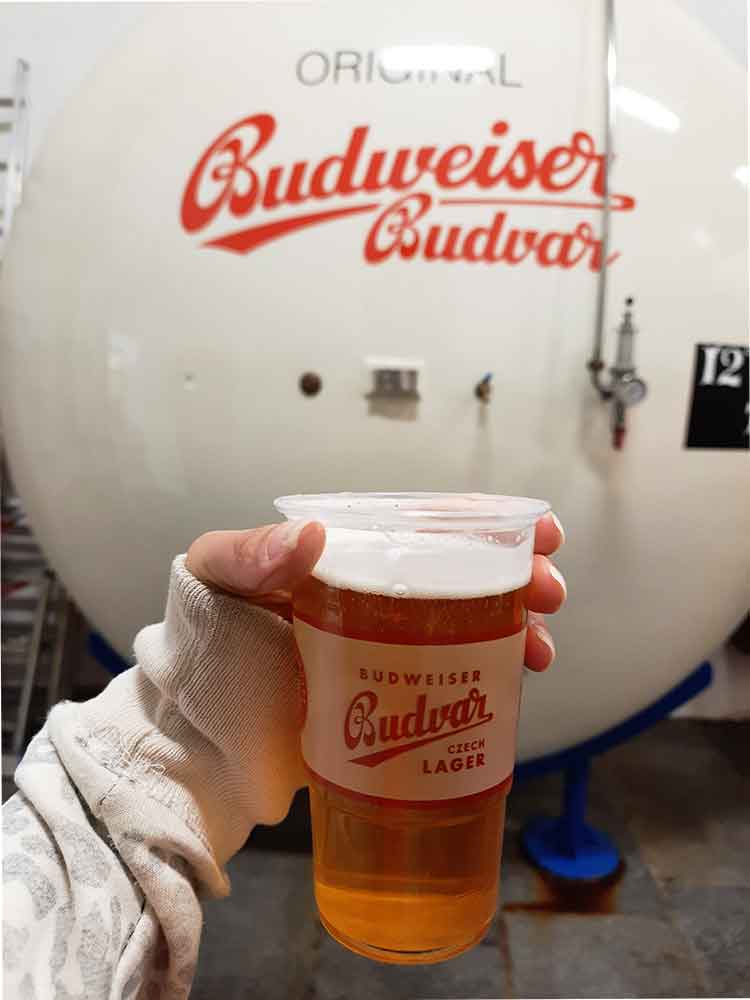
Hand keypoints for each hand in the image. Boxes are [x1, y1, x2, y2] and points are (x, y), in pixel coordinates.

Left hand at [185, 514, 565, 670]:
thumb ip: (251, 555)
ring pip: (470, 627)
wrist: (197, 730)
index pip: (426, 526)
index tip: (538, 530)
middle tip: (549, 593)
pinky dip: (491, 680)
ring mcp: (388, 649)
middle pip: (464, 575)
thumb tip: (312, 537)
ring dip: (516, 629)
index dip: (488, 524)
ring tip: (539, 648)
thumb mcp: (216, 578)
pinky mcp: (391, 700)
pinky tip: (512, 688)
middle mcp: (376, 596)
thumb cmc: (203, 637)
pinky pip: (452, 681)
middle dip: (518, 577)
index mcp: (347, 554)